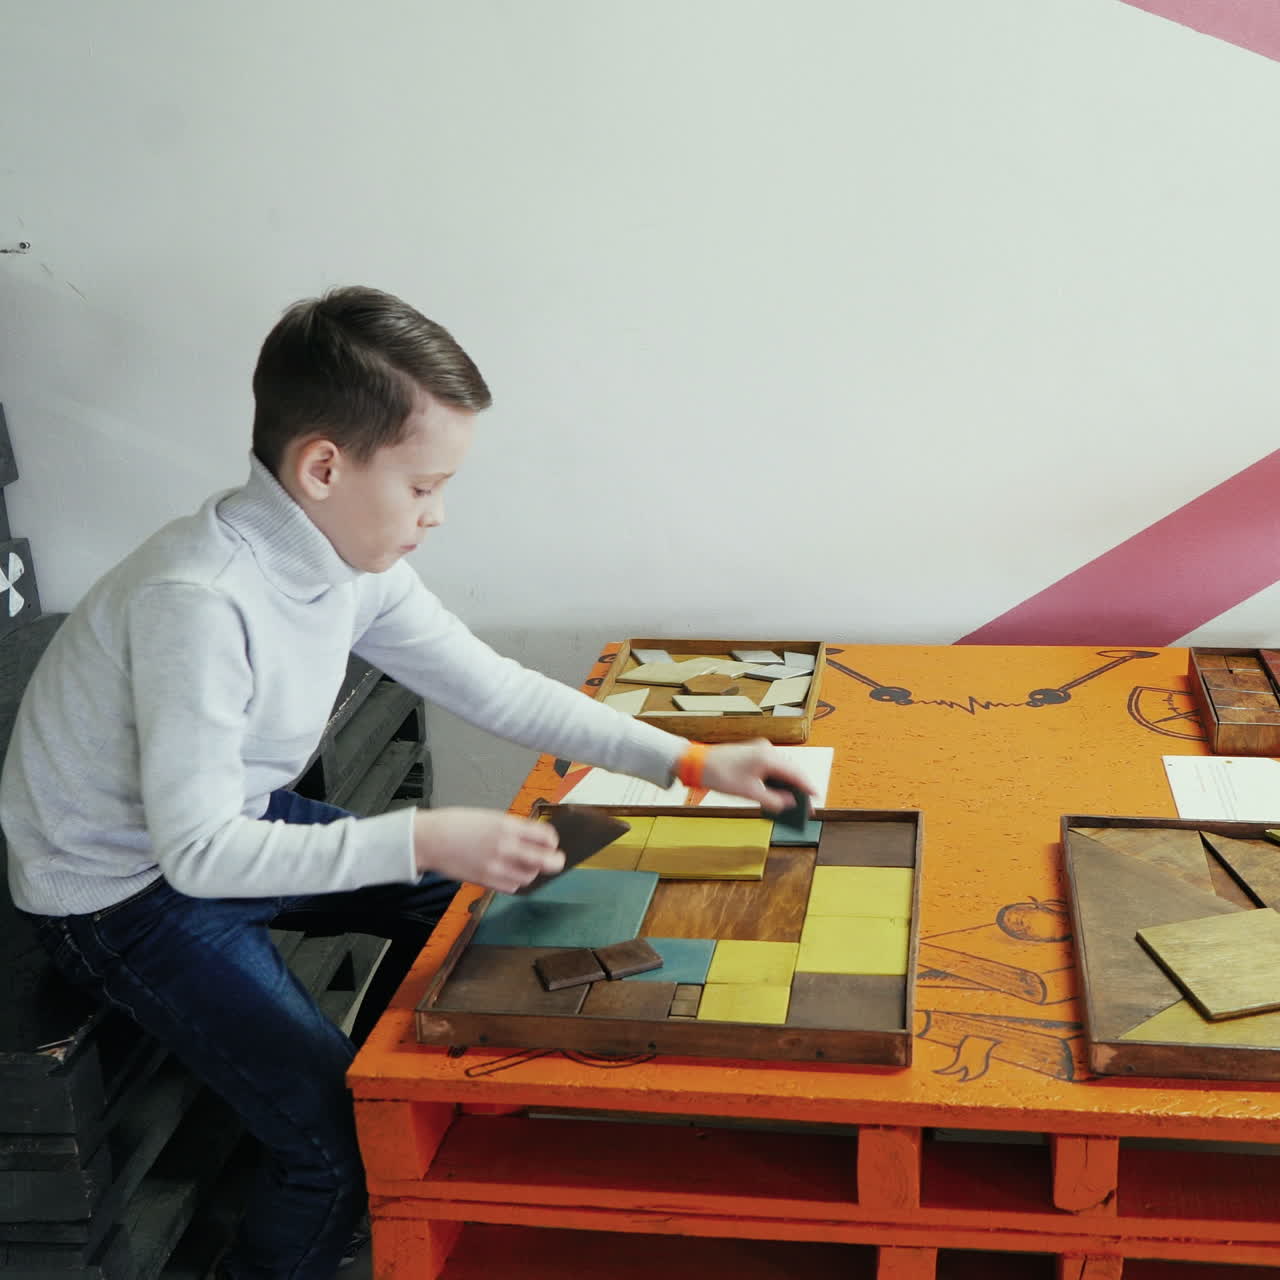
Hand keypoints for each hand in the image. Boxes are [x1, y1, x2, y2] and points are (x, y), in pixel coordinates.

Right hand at [412, 808, 562, 892]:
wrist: (432, 839)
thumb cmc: (458, 824)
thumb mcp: (491, 817)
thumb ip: (514, 828)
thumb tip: (536, 837)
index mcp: (507, 826)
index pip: (545, 836)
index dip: (552, 840)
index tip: (551, 842)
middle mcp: (504, 847)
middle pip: (545, 861)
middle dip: (555, 861)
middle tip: (557, 860)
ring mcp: (496, 866)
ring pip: (529, 877)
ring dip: (533, 871)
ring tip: (527, 865)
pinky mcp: (486, 881)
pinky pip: (512, 887)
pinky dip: (515, 881)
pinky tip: (510, 873)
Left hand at [699, 741, 815, 812]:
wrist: (698, 762)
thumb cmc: (720, 775)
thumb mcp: (748, 792)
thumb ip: (772, 799)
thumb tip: (789, 803)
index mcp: (767, 757)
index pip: (794, 773)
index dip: (807, 786)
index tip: (816, 798)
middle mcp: (767, 750)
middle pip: (790, 770)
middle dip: (798, 788)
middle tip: (806, 806)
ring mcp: (760, 750)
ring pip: (781, 768)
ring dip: (787, 784)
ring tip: (794, 802)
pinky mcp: (754, 753)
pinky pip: (772, 767)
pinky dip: (777, 779)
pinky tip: (779, 792)